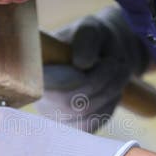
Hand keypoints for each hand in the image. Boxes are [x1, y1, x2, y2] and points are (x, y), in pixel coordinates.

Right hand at [37, 6, 148, 131]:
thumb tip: (82, 63)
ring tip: (119, 72)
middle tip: (117, 64)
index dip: (74, 79)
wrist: (102, 56)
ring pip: (84, 115)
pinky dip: (109, 106)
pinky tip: (112, 91)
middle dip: (101, 83)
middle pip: (69, 103)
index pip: (47, 85)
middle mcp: (39, 96)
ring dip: (110, 93)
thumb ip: (85, 40)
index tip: (96, 62)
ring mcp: (54, 115)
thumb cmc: (92, 41)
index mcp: (36, 70)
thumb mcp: (90, 30)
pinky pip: (92, 125)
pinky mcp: (71, 126)